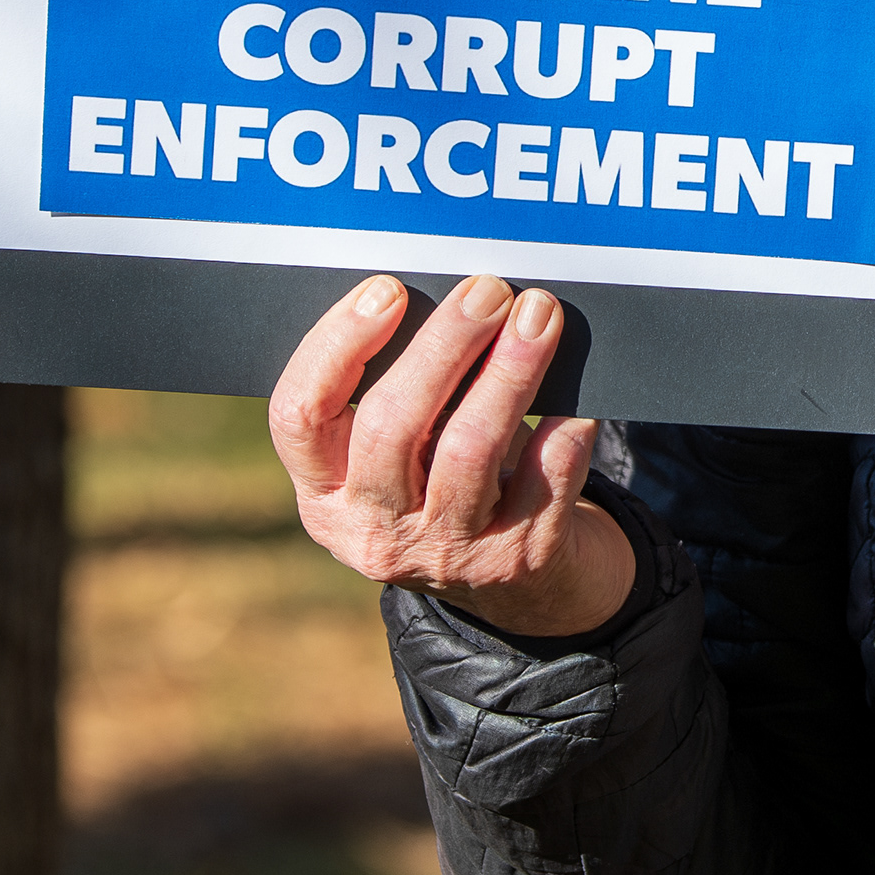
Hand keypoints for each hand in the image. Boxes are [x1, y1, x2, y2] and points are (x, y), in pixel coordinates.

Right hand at [270, 272, 641, 635]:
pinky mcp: (518, 557)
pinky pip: (545, 476)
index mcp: (325, 495)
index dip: (336, 345)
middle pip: (391, 426)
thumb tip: (444, 294)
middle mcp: (374, 532)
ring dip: (509, 370)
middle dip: (443, 346)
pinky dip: (562, 426)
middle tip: (486, 291)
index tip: (386, 290)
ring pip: (470, 448)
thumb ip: (397, 391)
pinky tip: (576, 392)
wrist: (521, 584)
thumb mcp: (398, 457)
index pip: (298, 416)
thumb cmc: (448, 482)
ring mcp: (447, 551)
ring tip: (538, 316)